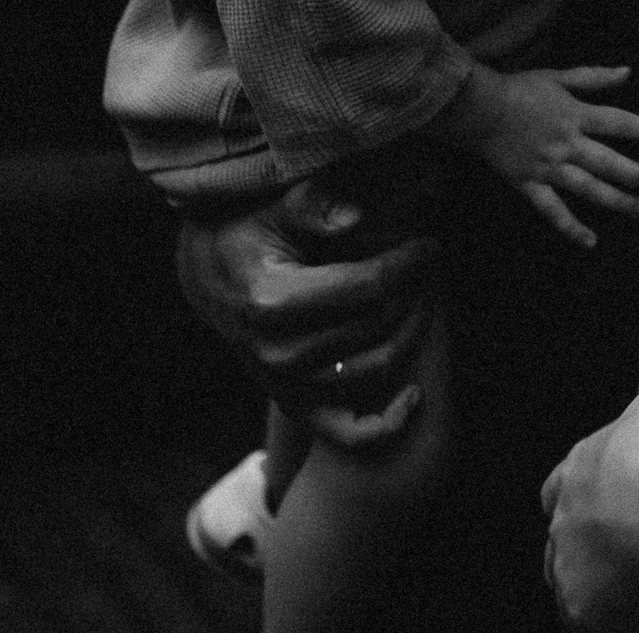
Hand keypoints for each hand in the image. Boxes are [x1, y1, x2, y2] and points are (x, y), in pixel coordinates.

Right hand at [175, 174, 441, 446]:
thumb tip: (356, 218)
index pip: (366, 286)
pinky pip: (349, 431)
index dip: (407, 264)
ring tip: (424, 296)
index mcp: (270, 301)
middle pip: (377, 324)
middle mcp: (276, 353)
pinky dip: (388, 422)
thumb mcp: (273, 206)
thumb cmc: (248, 231)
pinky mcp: (294, 404)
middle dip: (415, 290)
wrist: (210, 277)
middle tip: (428, 264)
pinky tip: (416, 393)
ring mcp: (285, 385)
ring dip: (412, 331)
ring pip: (376, 368)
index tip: (428, 245)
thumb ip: (312, 206)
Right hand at [441, 65, 638, 248]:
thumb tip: (627, 72)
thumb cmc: (518, 89)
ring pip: (589, 189)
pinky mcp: (529, 184)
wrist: (478, 108)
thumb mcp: (558, 76)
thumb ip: (594, 77)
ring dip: (618, 201)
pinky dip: (570, 227)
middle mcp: (567, 144)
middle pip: (611, 162)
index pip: (620, 123)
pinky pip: (553, 210)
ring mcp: (549, 167)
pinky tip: (590, 242)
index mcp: (576, 115)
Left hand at [541, 361, 638, 629]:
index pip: (560, 486)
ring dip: (594, 587)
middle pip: (561, 539)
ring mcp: (570, 565)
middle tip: (624, 555)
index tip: (606, 504)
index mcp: (582, 465)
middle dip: (585, 546)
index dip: (583, 496)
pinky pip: (589, 620)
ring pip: (568, 583)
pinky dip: (612, 620)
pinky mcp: (584, 608)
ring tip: (636, 593)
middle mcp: (566, 517)